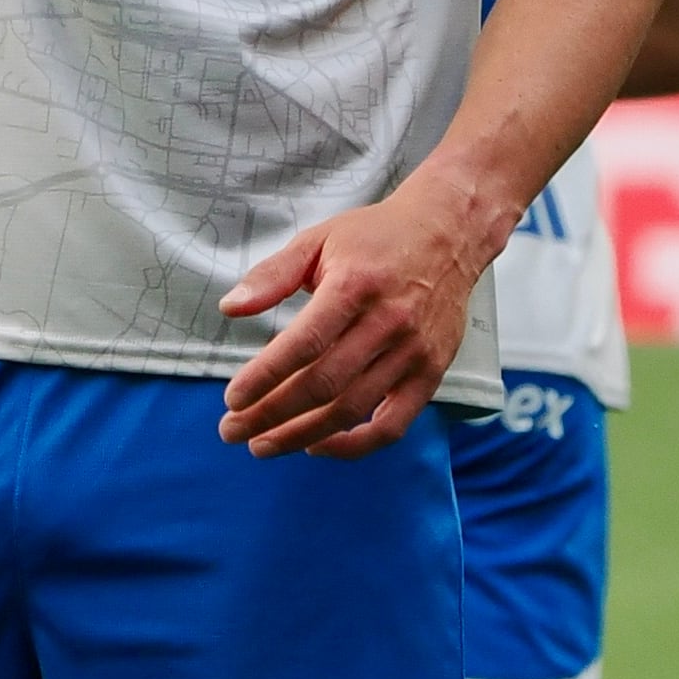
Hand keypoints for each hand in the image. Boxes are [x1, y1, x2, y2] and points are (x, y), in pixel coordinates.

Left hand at [217, 176, 497, 458]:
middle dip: (272, 414)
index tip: (233, 399)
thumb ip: (273, 275)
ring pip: (353, 409)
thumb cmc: (375, 237)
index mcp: (354, 287)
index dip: (265, 377)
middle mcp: (387, 323)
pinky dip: (355, 445)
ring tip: (264, 445)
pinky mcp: (431, 373)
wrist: (447, 233)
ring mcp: (413, 353)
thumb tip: (230, 307)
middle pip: (323, 385)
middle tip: (233, 430)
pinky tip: (318, 445)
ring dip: (303, 435)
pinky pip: (394, 425)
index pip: (303, 344)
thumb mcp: (317, 240)